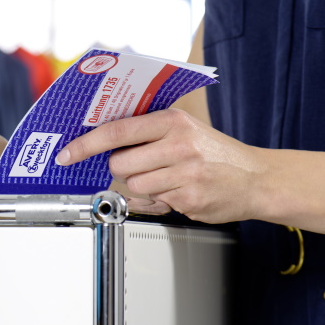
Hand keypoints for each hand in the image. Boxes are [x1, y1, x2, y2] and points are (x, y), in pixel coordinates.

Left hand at [55, 108, 264, 223]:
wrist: (257, 178)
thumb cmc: (215, 153)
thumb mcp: (184, 129)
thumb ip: (145, 131)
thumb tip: (100, 141)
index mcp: (172, 121)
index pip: (115, 131)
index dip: (85, 145)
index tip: (67, 154)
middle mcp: (178, 144)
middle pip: (119, 163)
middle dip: (122, 168)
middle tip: (144, 165)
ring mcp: (185, 173)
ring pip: (134, 185)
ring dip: (142, 186)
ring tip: (167, 178)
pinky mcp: (189, 198)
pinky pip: (153, 203)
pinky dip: (159, 200)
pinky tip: (179, 190)